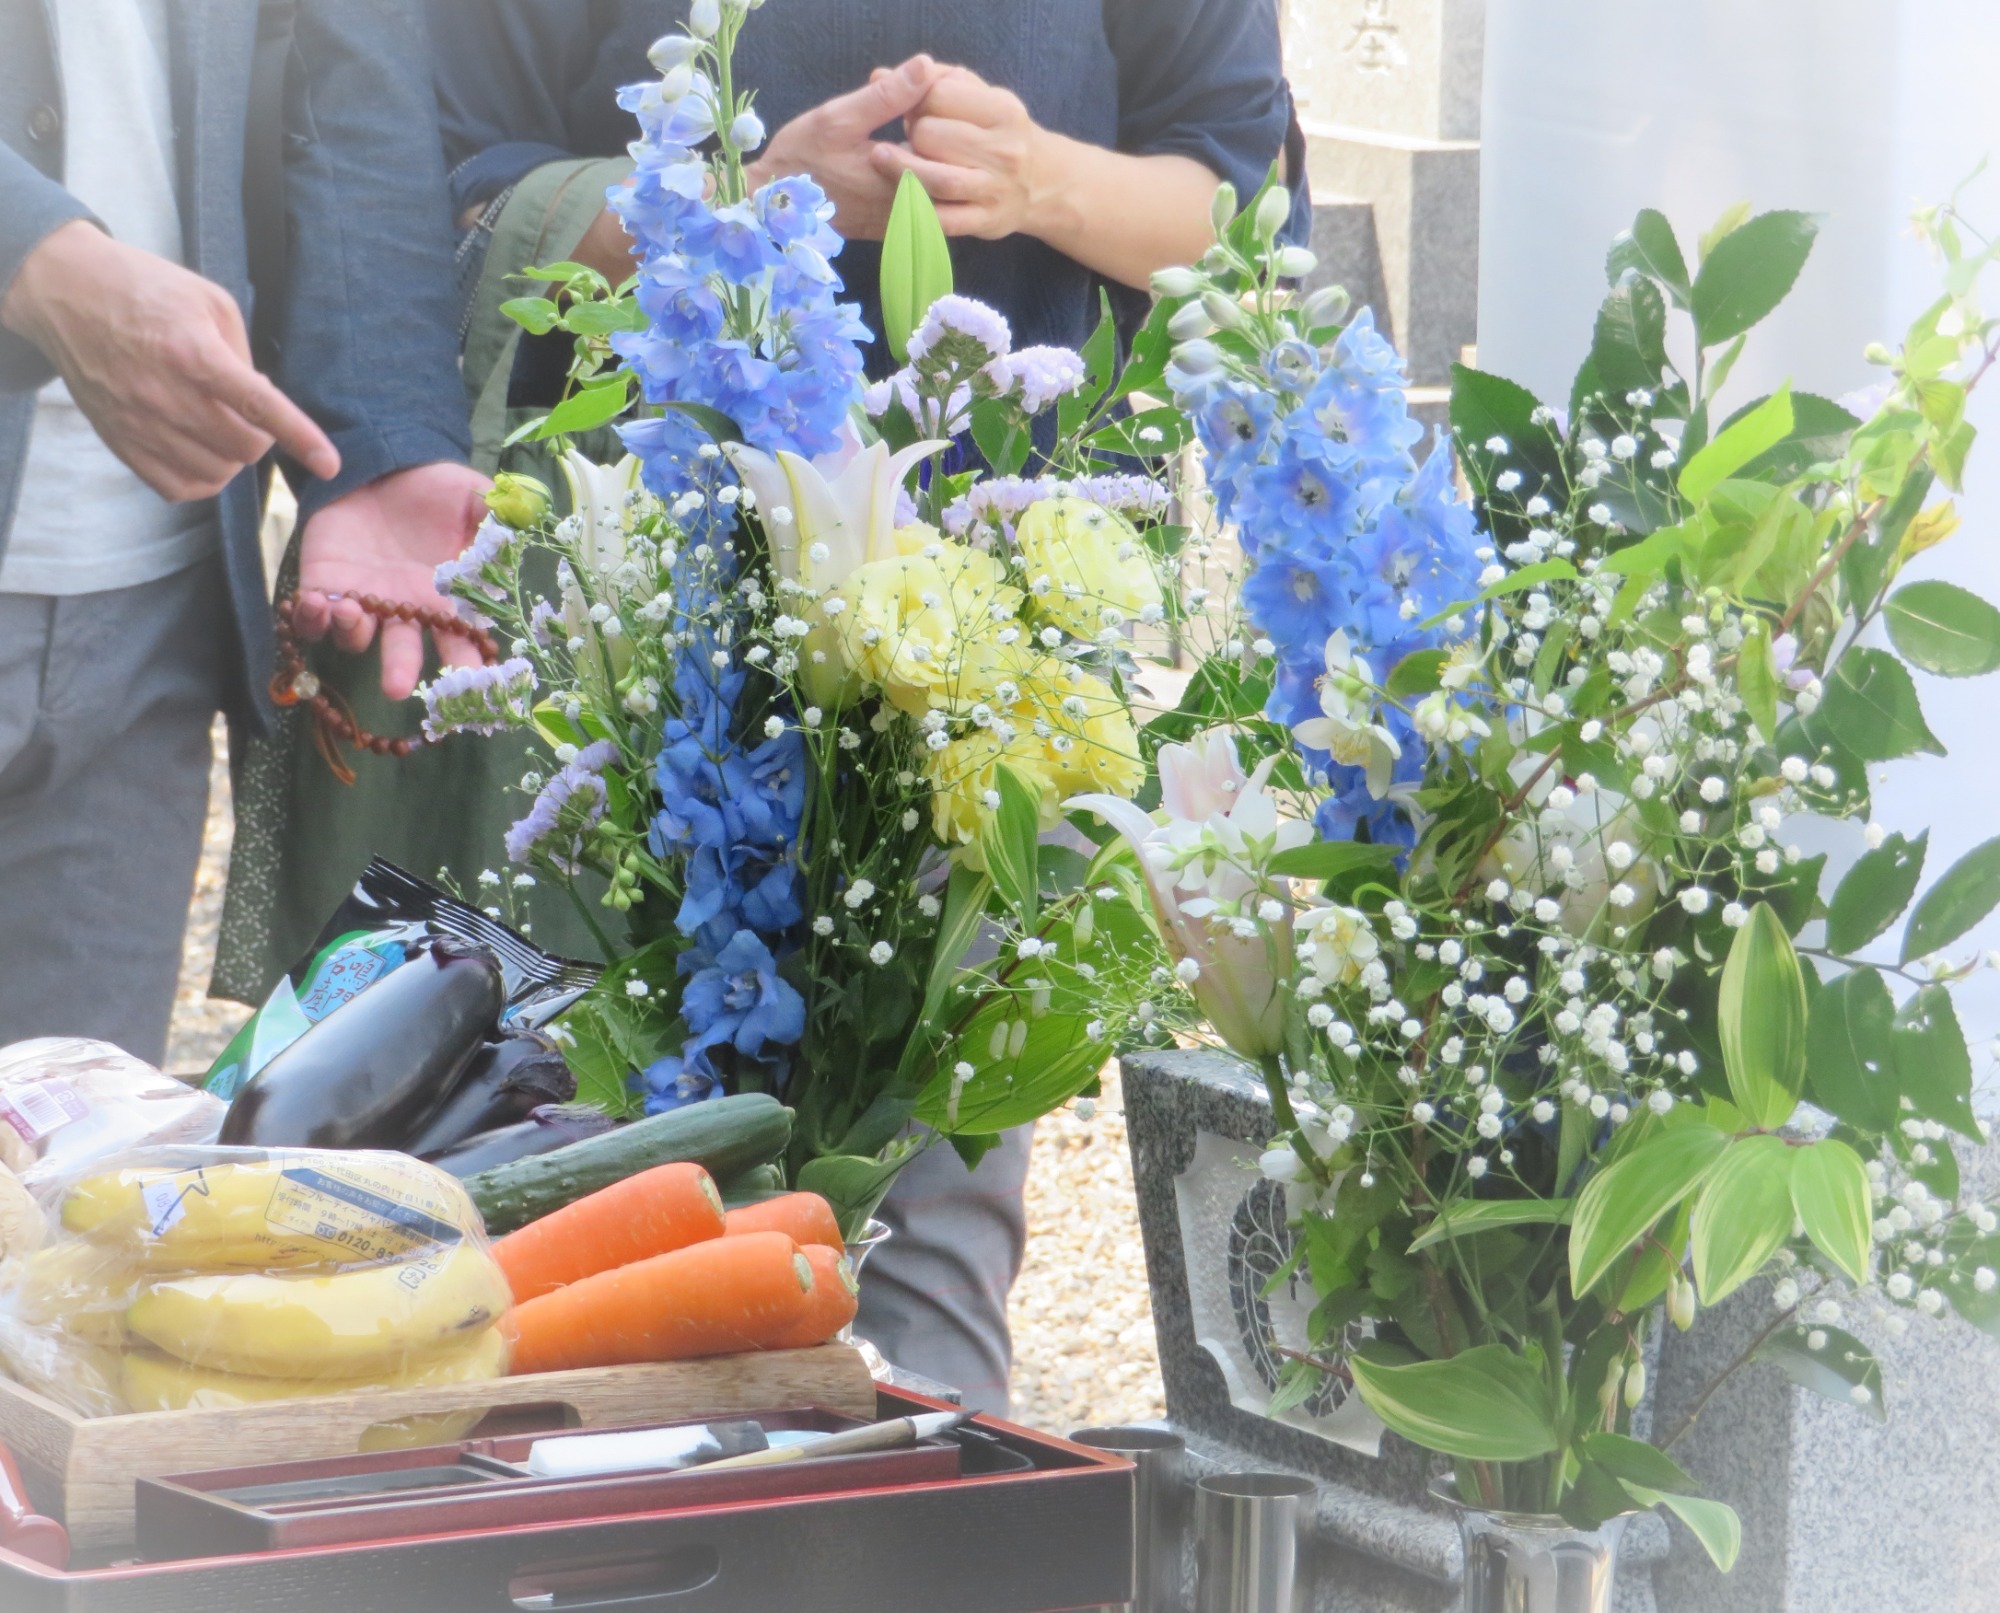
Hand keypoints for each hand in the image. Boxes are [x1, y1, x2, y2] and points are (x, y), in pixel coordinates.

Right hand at [0, 220, 339, 499]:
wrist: (68, 294)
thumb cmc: (146, 290)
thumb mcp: (209, 301)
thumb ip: (244, 355)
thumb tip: (264, 403)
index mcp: (192, 353)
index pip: (258, 406)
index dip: (300, 438)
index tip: (331, 465)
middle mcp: (164, 394)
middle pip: (243, 449)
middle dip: (260, 436)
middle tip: (245, 410)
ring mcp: (139, 424)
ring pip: (215, 473)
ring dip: (231, 456)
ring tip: (218, 423)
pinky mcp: (120, 442)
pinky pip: (178, 487)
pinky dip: (202, 477)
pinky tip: (200, 448)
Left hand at [294, 462, 491, 699]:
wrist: (381, 468)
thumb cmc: (433, 491)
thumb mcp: (470, 496)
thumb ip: (494, 518)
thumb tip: (518, 539)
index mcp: (443, 598)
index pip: (458, 641)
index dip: (464, 664)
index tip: (469, 679)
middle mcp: (403, 611)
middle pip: (402, 654)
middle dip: (399, 672)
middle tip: (396, 688)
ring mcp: (362, 602)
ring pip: (354, 639)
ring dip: (352, 633)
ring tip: (351, 611)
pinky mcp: (323, 586)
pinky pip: (311, 619)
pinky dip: (310, 619)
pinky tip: (314, 602)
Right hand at [743, 55, 943, 239]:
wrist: (773, 206)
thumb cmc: (802, 159)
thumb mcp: (839, 119)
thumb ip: (886, 97)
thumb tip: (926, 67)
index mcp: (901, 180)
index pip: (950, 151)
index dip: (948, 121)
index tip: (931, 101)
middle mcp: (908, 209)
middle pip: (951, 175)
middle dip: (946, 145)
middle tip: (928, 119)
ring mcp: (901, 224)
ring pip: (940, 194)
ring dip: (937, 165)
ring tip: (921, 139)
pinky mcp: (892, 230)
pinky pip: (923, 208)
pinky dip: (924, 184)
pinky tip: (909, 162)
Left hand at [870, 66, 1054, 241]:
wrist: (1045, 182)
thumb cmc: (1000, 132)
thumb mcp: (983, 97)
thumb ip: (936, 82)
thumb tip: (878, 76)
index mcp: (1003, 111)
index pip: (938, 96)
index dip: (917, 100)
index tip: (916, 110)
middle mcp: (1003, 151)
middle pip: (930, 136)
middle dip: (911, 134)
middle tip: (911, 138)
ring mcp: (995, 189)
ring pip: (936, 180)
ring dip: (902, 170)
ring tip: (884, 160)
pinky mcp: (986, 221)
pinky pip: (943, 220)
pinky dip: (916, 209)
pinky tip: (902, 196)